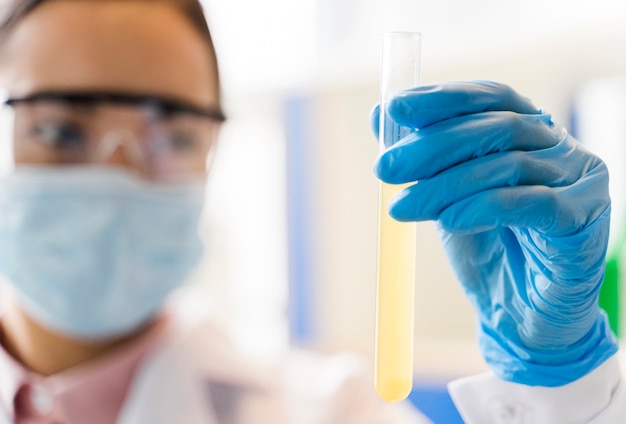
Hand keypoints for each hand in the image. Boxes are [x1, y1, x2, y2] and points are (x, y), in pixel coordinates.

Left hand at [371, 81, 617, 385]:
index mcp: (526, 132)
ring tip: (402, 207)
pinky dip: (485, 207)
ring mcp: (577, 179)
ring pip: (509, 165)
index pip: (490, 97)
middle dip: (432, 145)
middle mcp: (556, 146)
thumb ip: (422, 159)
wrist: (523, 313)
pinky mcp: (583, 218)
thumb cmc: (489, 249)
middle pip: (496, 127)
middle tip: (385, 168)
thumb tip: (380, 116)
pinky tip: (449, 221)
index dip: (443, 98)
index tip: (395, 109)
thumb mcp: (446, 197)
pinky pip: (534, 203)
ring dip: (446, 185)